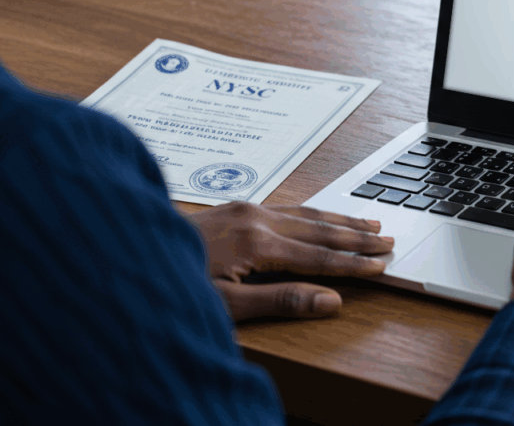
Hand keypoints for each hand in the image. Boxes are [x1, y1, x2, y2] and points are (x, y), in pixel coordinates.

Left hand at [189, 202, 394, 321]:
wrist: (125, 250)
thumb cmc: (172, 285)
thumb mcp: (226, 306)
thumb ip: (282, 301)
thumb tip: (330, 300)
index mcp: (257, 243)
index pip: (319, 257)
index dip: (353, 264)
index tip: (381, 266)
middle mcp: (255, 218)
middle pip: (320, 229)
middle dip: (357, 237)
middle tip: (388, 241)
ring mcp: (244, 208)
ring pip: (306, 213)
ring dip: (341, 220)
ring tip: (370, 223)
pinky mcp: (235, 206)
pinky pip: (288, 206)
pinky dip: (314, 212)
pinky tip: (323, 215)